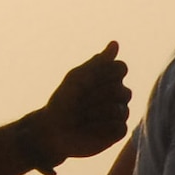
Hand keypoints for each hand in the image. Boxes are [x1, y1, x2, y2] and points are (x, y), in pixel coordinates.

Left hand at [37, 42, 130, 164]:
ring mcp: (121, 113)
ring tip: (80, 117)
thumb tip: (115, 43)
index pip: (120, 68)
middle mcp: (119, 94)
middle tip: (78, 103)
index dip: (102, 75)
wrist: (53, 128)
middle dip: (94, 97)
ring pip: (118, 110)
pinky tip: (87, 129)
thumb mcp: (77, 78)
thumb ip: (98, 63)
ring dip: (94, 113)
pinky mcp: (119, 131)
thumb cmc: (64, 100)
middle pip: (120, 90)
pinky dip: (99, 128)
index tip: (83, 81)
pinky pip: (118, 127)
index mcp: (110, 77)